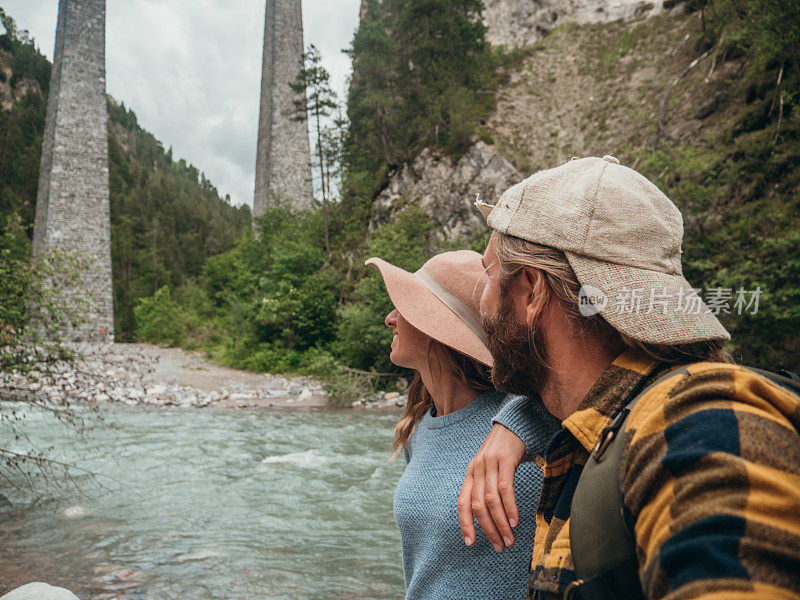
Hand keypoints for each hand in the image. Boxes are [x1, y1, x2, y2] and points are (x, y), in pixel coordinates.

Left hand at [458, 423, 525, 551]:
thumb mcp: (488, 468)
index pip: (462, 503)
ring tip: (509, 539)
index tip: (470, 543)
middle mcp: (476, 470)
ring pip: (491, 501)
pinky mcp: (505, 460)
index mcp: (470, 474)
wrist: (513, 425)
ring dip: (500, 523)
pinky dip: (509, 507)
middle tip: (500, 546)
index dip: (465, 524)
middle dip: (488, 529)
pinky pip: (505, 488)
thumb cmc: (501, 451)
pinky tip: (515, 521)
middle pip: (477, 506)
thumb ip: (485, 488)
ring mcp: (490, 464)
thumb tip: (489, 516)